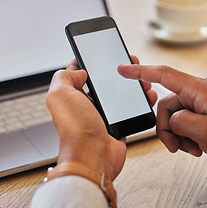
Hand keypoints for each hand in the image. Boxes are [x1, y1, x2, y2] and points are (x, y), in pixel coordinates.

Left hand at [46, 56, 156, 179]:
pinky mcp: (118, 125)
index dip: (92, 61)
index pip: (80, 73)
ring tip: (141, 80)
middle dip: (117, 71)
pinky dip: (140, 102)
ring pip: (120, 94)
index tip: (104, 52)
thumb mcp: (59, 94)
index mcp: (72, 95)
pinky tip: (147, 96)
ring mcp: (103, 116)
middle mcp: (87, 105)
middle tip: (130, 63)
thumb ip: (63, 76)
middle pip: (104, 82)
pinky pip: (131, 110)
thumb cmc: (76, 128)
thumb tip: (80, 72)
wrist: (94, 156)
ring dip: (131, 86)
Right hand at [118, 64, 206, 170]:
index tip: (124, 69)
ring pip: (175, 117)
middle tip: (174, 146)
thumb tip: (171, 119)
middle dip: (166, 129)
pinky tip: (197, 146)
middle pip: (167, 106)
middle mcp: (198, 91)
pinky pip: (185, 121)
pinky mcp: (204, 110)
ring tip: (191, 148)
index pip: (163, 74)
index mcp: (198, 89)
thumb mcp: (203, 131)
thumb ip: (178, 121)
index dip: (140, 72)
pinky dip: (186, 135)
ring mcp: (202, 101)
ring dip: (178, 135)